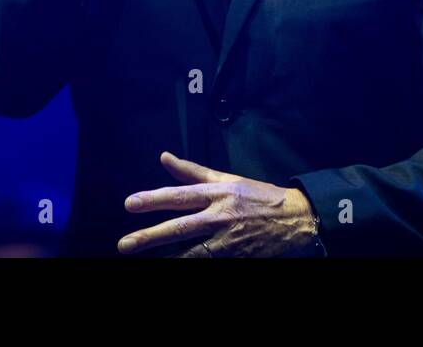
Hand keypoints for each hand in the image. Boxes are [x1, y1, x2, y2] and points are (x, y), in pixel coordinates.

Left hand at [118, 151, 317, 256]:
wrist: (297, 217)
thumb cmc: (258, 196)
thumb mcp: (226, 178)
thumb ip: (192, 171)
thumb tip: (164, 157)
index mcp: (217, 192)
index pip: (179, 195)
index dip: (153, 199)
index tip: (129, 204)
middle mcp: (220, 215)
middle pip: (180, 227)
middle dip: (150, 236)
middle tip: (125, 244)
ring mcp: (229, 240)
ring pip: (192, 252)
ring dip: (168, 258)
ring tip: (147, 262)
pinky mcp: (237, 256)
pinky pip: (210, 261)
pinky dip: (193, 263)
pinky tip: (177, 265)